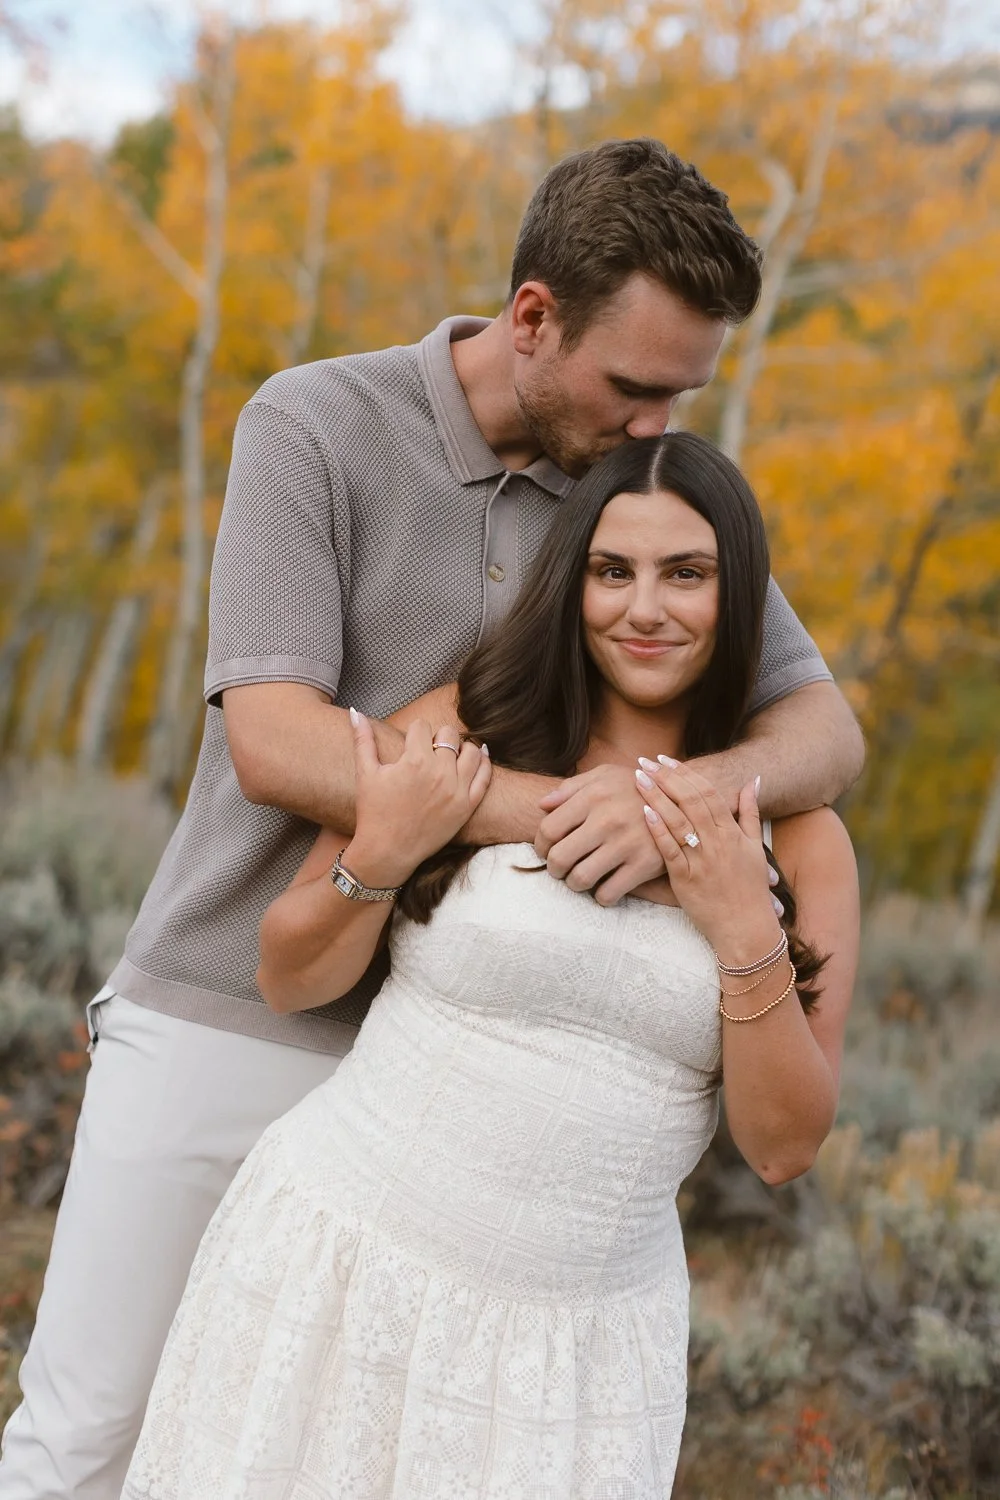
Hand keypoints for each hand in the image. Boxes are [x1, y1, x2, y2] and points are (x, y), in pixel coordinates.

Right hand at [347, 711, 490, 885]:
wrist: (388, 852)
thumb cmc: (374, 812)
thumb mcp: (366, 774)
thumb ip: (363, 740)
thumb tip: (355, 712)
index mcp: (414, 761)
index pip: (422, 726)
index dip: (414, 733)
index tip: (411, 745)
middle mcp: (439, 773)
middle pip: (449, 734)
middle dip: (438, 738)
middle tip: (429, 752)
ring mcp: (457, 790)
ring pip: (472, 750)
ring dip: (461, 749)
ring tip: (449, 757)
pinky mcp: (467, 805)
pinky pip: (485, 775)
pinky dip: (483, 762)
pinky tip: (476, 758)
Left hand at [535, 764, 666, 905]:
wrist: (682, 799)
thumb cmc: (635, 788)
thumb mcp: (605, 776)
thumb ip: (570, 788)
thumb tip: (541, 806)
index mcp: (594, 795)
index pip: (549, 830)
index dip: (541, 846)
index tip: (546, 851)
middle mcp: (608, 819)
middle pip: (559, 858)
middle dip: (554, 869)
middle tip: (560, 869)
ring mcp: (627, 843)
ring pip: (581, 879)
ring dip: (574, 884)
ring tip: (580, 877)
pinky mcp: (645, 865)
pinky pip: (608, 894)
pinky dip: (601, 896)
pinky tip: (604, 886)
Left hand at [636, 758, 780, 959]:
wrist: (746, 927)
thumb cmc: (750, 888)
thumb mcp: (756, 847)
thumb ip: (751, 813)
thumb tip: (753, 781)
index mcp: (733, 833)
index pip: (708, 793)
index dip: (686, 773)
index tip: (666, 759)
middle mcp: (718, 842)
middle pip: (690, 801)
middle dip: (666, 778)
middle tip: (645, 762)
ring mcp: (702, 860)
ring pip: (677, 821)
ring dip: (656, 797)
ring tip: (638, 778)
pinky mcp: (686, 879)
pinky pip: (670, 850)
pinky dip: (657, 830)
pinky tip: (643, 812)